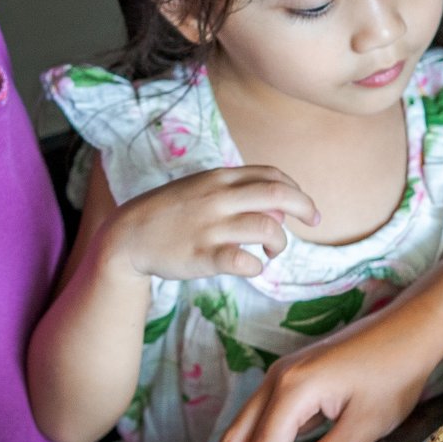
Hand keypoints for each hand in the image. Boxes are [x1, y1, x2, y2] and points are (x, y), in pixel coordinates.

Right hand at [108, 166, 318, 281]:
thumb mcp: (201, 189)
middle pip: (279, 195)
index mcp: (220, 178)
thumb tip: (279, 209)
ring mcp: (211, 227)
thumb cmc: (170, 213)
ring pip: (268, 229)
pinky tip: (253, 266)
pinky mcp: (203, 256)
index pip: (271, 175)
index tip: (305, 206)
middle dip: (306, 207)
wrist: (128, 235)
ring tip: (271, 251)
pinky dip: (257, 266)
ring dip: (280, 243)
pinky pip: (244, 261)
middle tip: (315, 222)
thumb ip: (237, 193)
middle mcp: (218, 198)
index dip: (296, 189)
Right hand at [210, 305, 442, 441]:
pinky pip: (263, 413)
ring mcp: (283, 373)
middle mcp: (278, 377)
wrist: (412, 327)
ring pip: (247, 422)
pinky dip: (254, 441)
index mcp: (293, 389)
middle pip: (240, 433)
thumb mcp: (365, 425)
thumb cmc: (395, 372)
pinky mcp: (294, 374)